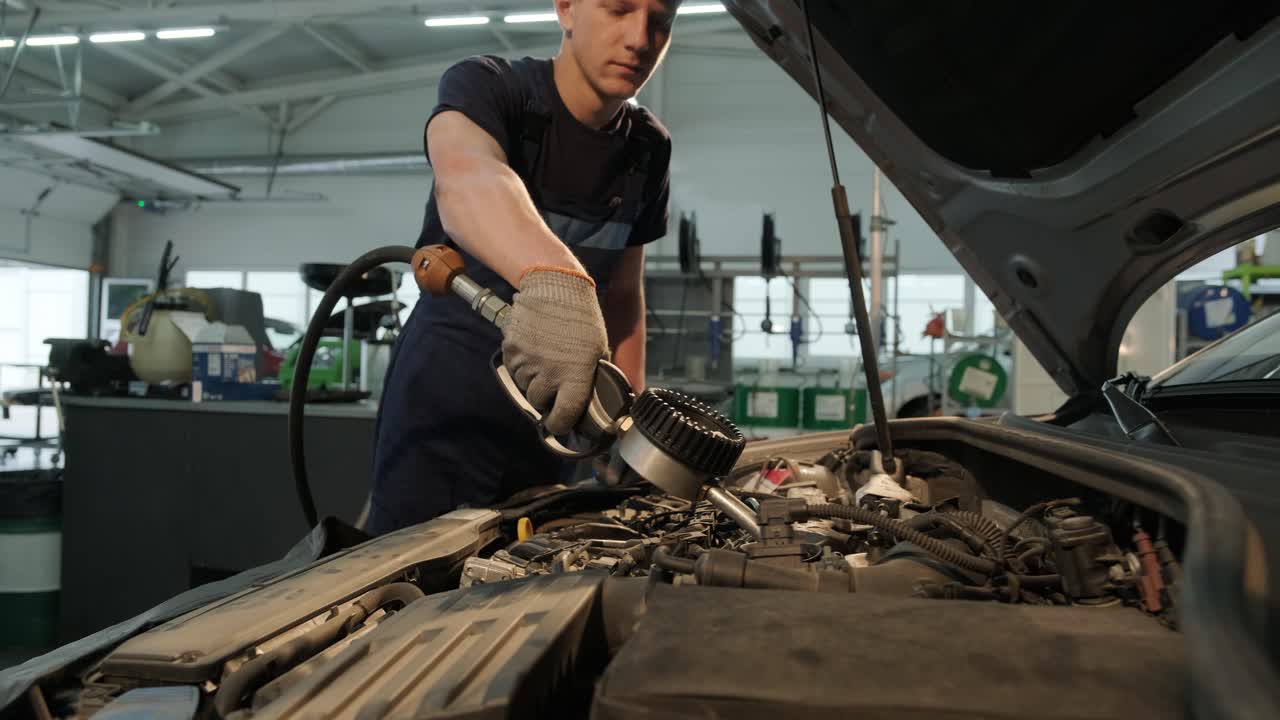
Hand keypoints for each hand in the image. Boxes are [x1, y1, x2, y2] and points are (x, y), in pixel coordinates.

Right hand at [502, 267, 608, 435]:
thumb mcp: (598, 350)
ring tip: (545, 359)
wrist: (556, 287)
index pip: (564, 416)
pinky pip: (513, 368)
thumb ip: (592, 378)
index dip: (560, 424)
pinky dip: (522, 365)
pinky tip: (534, 350)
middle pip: (539, 401)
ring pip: (524, 385)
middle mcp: (549, 372)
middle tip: (554, 382)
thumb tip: (593, 400)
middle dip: (545, 397)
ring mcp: (527, 361)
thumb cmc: (582, 318)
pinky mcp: (511, 349)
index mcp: (575, 375)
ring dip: (533, 379)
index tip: (559, 423)